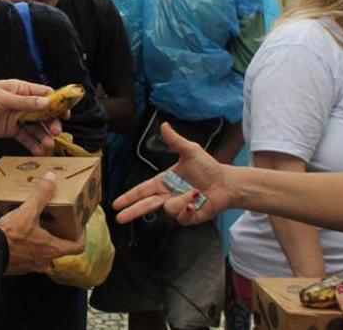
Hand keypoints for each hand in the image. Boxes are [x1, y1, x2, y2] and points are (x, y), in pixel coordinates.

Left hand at [0, 80, 63, 155]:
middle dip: (52, 122)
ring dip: (44, 135)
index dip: (57, 102)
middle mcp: (22, 103)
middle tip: (56, 131)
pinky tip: (40, 150)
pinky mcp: (11, 130)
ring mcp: (17, 118)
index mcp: (20, 89)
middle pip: (43, 112)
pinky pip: (25, 137)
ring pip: (36, 127)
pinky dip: (33, 144)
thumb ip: (24, 102)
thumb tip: (46, 103)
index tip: (66, 112)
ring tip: (49, 144)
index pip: (44, 94)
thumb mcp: (1, 99)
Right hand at [0, 172, 85, 274]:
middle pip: (60, 248)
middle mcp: (45, 260)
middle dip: (59, 235)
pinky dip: (28, 247)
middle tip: (55, 221)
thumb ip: (41, 195)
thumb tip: (52, 178)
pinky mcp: (18, 267)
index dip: (82, 235)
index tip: (80, 225)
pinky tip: (18, 235)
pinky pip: (28, 257)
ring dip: (42, 242)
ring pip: (44, 253)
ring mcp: (31, 266)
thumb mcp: (27, 212)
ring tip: (35, 226)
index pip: (78, 246)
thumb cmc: (10, 237)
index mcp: (52, 248)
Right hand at [112, 122, 233, 224]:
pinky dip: (187, 209)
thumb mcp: (190, 151)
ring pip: (168, 209)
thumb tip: (164, 125)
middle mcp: (168, 196)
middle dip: (132, 211)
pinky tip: (196, 202)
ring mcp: (177, 208)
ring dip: (181, 201)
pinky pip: (181, 217)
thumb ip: (175, 141)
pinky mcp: (188, 218)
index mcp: (164, 182)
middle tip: (120, 218)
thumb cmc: (208, 167)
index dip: (129, 197)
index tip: (116, 203)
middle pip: (146, 205)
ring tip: (195, 193)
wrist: (226, 183)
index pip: (142, 190)